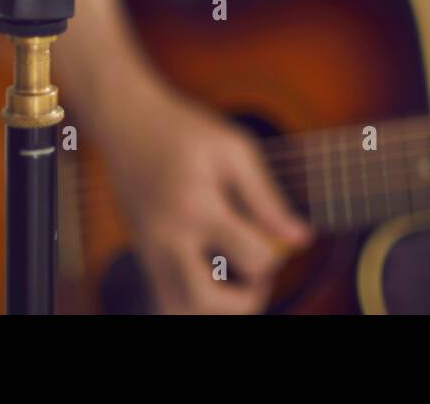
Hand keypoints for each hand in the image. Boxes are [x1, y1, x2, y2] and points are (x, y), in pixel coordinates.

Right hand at [92, 61, 312, 313]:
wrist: (128, 122)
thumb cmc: (185, 130)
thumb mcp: (235, 149)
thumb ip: (267, 197)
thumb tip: (301, 238)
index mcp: (198, 208)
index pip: (253, 258)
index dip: (280, 254)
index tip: (282, 235)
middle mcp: (169, 237)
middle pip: (207, 301)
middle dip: (246, 299)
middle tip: (260, 273)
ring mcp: (150, 250)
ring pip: (179, 308)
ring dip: (216, 306)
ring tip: (236, 279)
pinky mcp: (142, 254)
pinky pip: (167, 297)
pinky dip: (194, 298)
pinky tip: (213, 272)